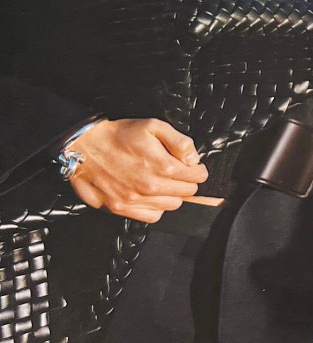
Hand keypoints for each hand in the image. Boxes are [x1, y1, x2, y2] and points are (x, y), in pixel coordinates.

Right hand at [69, 118, 214, 223]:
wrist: (86, 145)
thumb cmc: (119, 135)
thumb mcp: (154, 126)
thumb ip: (180, 142)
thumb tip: (194, 159)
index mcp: (162, 166)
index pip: (197, 177)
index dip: (197, 169)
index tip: (192, 166)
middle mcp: (150, 187)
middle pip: (187, 193)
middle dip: (186, 181)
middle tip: (176, 172)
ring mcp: (135, 200)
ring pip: (172, 206)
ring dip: (172, 195)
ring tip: (161, 182)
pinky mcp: (121, 208)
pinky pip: (152, 216)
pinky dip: (156, 208)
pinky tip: (151, 195)